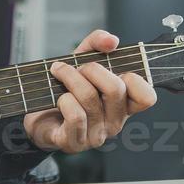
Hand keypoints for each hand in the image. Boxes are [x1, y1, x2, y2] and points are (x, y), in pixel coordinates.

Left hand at [23, 30, 157, 152]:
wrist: (36, 115)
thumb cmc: (65, 88)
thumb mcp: (82, 59)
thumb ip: (98, 43)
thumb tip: (112, 41)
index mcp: (123, 104)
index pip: (147, 97)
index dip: (135, 79)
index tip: (114, 69)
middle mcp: (114, 122)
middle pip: (116, 89)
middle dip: (92, 69)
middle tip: (78, 67)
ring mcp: (96, 135)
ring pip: (90, 98)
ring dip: (70, 78)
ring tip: (59, 72)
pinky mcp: (75, 142)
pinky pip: (75, 116)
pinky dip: (64, 100)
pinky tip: (59, 98)